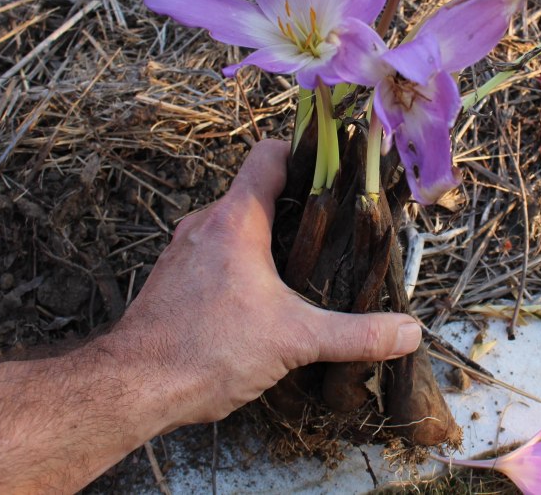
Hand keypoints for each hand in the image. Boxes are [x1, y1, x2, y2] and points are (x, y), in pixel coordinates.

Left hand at [109, 139, 421, 427]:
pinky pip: (213, 252)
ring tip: (299, 266)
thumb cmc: (207, 350)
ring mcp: (183, 250)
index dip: (303, 153)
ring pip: (233, 225)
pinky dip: (238, 263)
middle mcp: (205, 224)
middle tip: (331, 230)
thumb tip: (408, 332)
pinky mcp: (172, 278)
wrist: (132, 388)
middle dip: (294, 207)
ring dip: (265, 238)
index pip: (269, 156)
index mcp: (235, 220)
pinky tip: (258, 298)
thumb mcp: (295, 340)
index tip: (334, 169)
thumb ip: (356, 334)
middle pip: (256, 191)